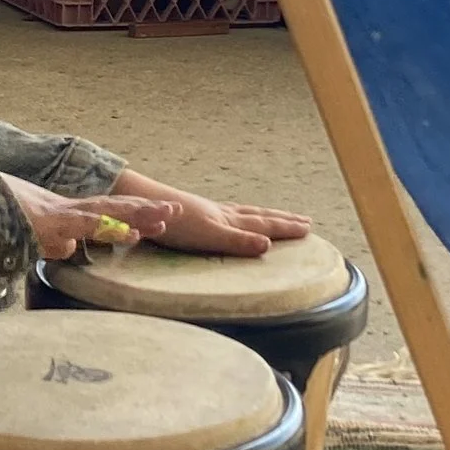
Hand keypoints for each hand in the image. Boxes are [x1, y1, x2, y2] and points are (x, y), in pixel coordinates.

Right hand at [0, 177, 168, 262]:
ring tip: (167, 215)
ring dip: (137, 215)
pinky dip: (109, 227)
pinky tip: (131, 231)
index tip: (154, 223)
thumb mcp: (19, 235)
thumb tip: (67, 249)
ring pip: (105, 212)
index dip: (127, 217)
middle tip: (175, 212)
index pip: (99, 215)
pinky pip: (84, 224)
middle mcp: (62, 211)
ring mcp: (56, 215)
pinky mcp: (48, 221)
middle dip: (143, 212)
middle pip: (110, 210)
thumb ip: (43, 242)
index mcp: (57, 215)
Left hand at [111, 171, 310, 257]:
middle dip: (282, 220)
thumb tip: (268, 246)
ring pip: (244, 213)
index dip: (286, 227)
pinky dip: (241, 216)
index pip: (264, 224)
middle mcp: (221, 213)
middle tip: (304, 221)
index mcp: (228, 220)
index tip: (308, 227)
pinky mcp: (194, 213)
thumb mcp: (208, 236)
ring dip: (264, 216)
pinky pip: (228, 214)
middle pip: (259, 216)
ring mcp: (207, 211)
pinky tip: (232, 218)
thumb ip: (237, 242)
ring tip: (276, 217)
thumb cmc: (173, 223)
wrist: (141, 203)